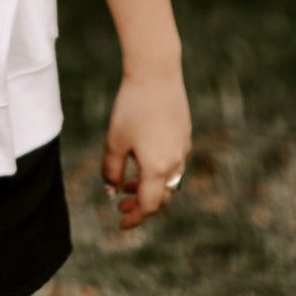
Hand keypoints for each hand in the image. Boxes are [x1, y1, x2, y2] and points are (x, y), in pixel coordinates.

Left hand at [101, 65, 191, 229]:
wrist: (157, 73)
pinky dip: (159, 170)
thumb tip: (111, 191)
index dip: (134, 217)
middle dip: (141, 204)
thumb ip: (111, 170)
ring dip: (150, 186)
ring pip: (169, 180)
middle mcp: (176, 163)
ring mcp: (183, 148)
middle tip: (121, 203)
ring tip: (129, 181)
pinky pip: (174, 162)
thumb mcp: (114, 140)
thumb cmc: (132, 107)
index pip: (148, 206)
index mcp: (158, 168)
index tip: (120, 222)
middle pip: (162, 197)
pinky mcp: (185, 134)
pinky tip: (143, 157)